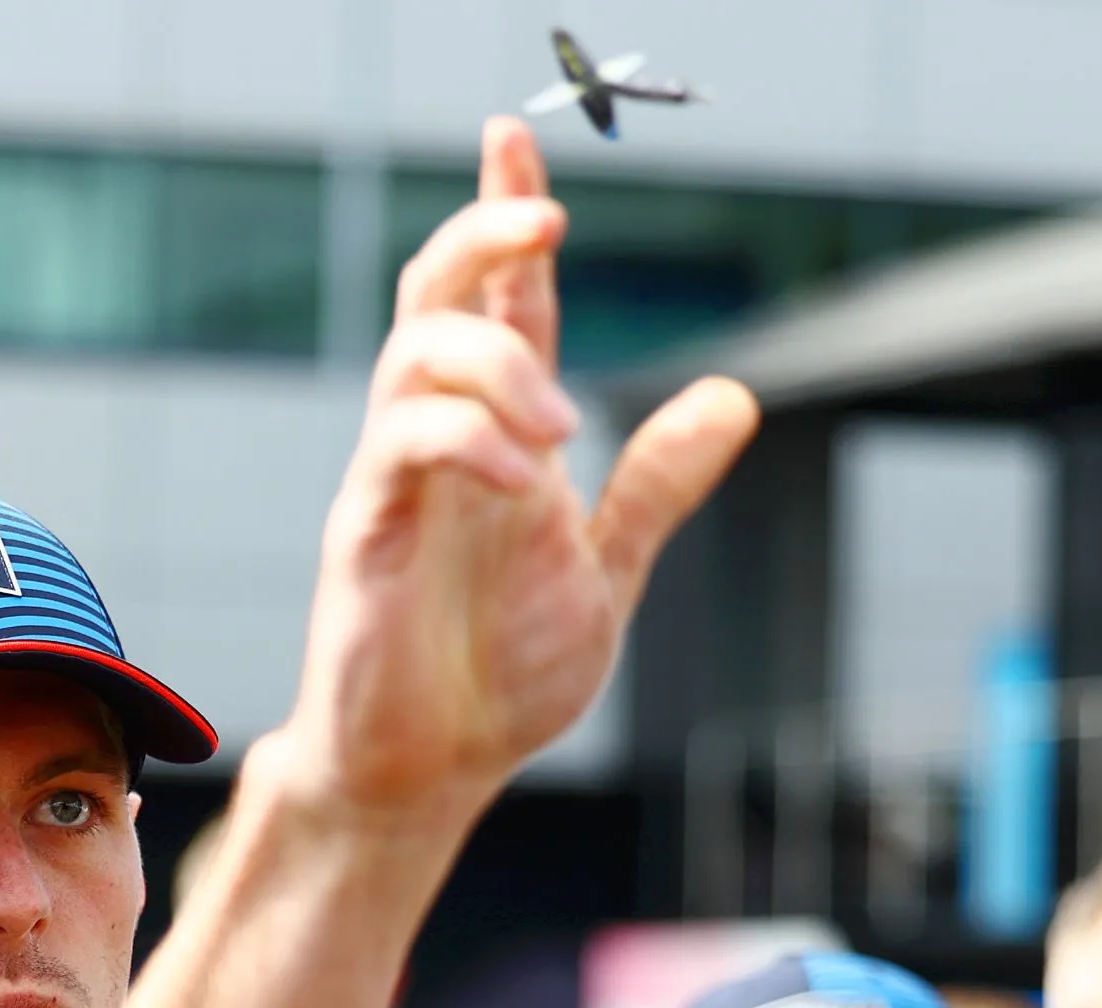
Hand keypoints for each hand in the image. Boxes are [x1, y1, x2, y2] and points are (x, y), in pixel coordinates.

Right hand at [274, 115, 757, 842]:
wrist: (427, 773)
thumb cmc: (496, 679)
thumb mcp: (606, 570)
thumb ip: (657, 486)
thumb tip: (736, 397)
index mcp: (497, 437)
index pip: (501, 303)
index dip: (510, 218)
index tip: (520, 140)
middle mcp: (439, 440)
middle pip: (438, 296)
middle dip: (485, 239)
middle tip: (548, 224)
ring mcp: (394, 483)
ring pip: (418, 355)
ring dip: (498, 363)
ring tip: (563, 424)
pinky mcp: (366, 533)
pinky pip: (404, 446)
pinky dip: (469, 441)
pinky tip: (523, 480)